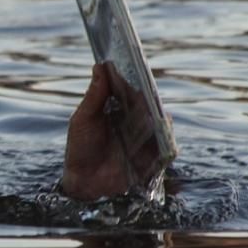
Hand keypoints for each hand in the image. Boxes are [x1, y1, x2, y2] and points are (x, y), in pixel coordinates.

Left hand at [61, 61, 163, 199]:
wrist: (82, 182)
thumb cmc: (80, 147)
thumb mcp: (84, 119)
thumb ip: (94, 95)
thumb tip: (100, 65)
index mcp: (120, 108)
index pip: (134, 89)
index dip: (137, 79)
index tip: (137, 67)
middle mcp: (136, 122)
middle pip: (150, 106)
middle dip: (150, 100)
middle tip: (145, 94)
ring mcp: (146, 140)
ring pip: (161, 126)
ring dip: (159, 121)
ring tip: (152, 116)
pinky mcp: (152, 159)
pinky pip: (166, 149)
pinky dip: (166, 144)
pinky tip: (161, 139)